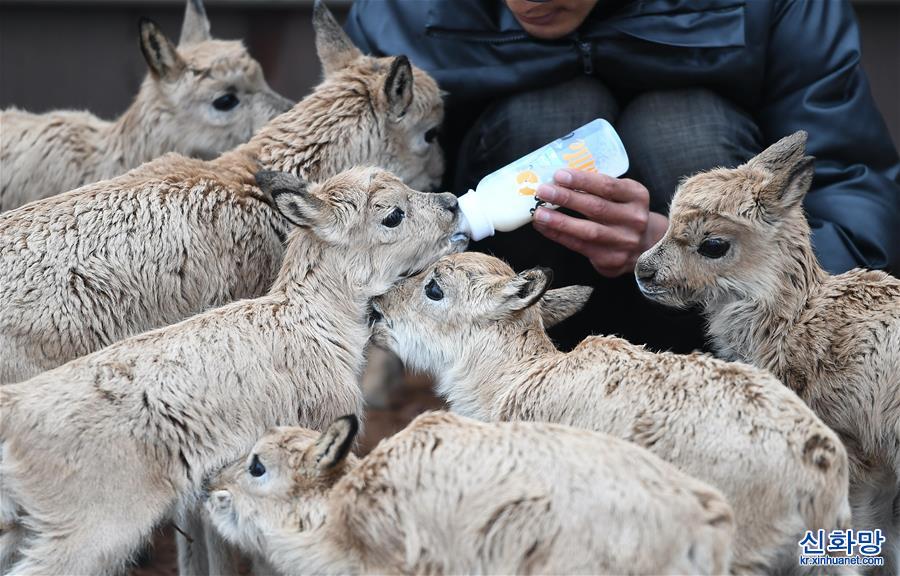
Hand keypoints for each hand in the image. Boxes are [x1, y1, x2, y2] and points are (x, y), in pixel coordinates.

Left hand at [532, 169, 667, 277]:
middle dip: (566, 198)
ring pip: (588, 231)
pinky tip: (544, 228)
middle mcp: (634, 219)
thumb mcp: (622, 194)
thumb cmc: (623, 213)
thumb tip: (557, 180)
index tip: (559, 175)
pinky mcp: (612, 259)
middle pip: (596, 207)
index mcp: (637, 196)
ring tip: (538, 213)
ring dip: (559, 221)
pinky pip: (580, 246)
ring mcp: (624, 241)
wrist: (646, 245)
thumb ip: (598, 188)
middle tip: (543, 191)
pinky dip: (559, 236)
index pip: (607, 186)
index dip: (582, 180)